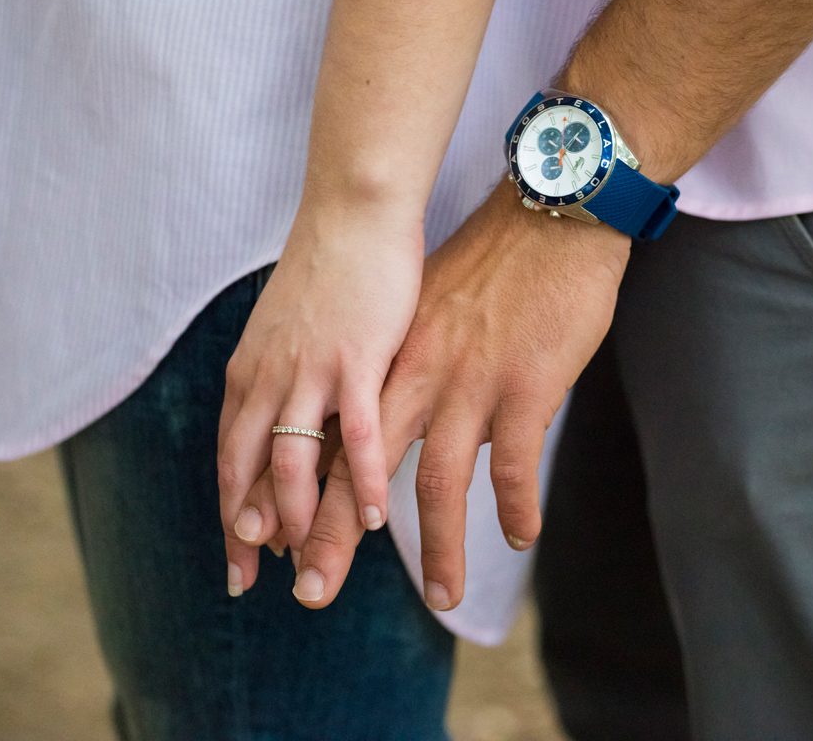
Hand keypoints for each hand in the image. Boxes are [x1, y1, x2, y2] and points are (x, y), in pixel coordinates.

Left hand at [217, 207, 422, 594]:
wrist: (352, 213)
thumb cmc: (328, 274)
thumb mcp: (286, 335)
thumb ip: (283, 385)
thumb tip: (287, 427)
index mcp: (250, 374)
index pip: (229, 459)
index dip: (230, 513)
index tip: (236, 560)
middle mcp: (268, 378)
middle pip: (247, 471)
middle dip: (245, 532)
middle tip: (253, 582)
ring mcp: (309, 370)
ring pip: (291, 460)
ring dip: (297, 519)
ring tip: (310, 563)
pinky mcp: (355, 358)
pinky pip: (354, 433)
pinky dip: (358, 481)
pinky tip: (369, 519)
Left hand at [281, 182, 629, 608]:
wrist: (543, 215)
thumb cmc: (484, 263)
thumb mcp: (418, 314)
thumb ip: (396, 367)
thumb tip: (381, 415)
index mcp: (379, 362)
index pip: (318, 440)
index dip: (290, 497)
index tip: (269, 549)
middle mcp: (410, 378)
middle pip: (353, 473)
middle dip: (326, 540)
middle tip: (309, 595)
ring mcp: (465, 384)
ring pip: (436, 486)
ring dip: (436, 550)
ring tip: (441, 598)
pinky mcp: (522, 387)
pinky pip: (514, 467)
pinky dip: (516, 508)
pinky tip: (520, 537)